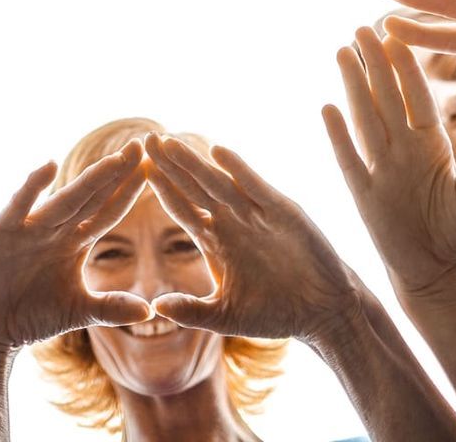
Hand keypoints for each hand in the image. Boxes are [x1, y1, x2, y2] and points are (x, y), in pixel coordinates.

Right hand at [0, 143, 152, 350]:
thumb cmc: (32, 314)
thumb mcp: (78, 310)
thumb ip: (111, 307)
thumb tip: (150, 311)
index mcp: (75, 241)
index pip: (109, 211)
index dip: (130, 191)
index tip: (155, 168)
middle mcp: (56, 228)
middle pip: (92, 196)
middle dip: (117, 173)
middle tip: (141, 144)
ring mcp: (30, 228)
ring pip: (65, 200)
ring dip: (89, 180)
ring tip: (114, 160)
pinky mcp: (3, 233)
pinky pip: (20, 207)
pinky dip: (32, 188)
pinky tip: (47, 167)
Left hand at [141, 134, 360, 344]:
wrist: (322, 312)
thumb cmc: (275, 313)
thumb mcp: (226, 315)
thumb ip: (192, 310)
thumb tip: (154, 308)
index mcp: (216, 241)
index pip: (181, 208)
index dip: (160, 188)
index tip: (134, 168)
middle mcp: (232, 220)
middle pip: (194, 187)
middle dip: (170, 165)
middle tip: (144, 139)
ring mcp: (256, 213)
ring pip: (219, 182)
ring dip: (194, 162)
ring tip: (170, 142)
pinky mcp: (282, 212)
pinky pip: (255, 187)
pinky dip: (238, 170)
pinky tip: (218, 152)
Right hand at [324, 27, 455, 297]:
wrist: (433, 268)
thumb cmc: (455, 230)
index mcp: (430, 144)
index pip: (417, 98)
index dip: (406, 68)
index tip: (399, 36)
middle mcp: (403, 149)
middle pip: (385, 98)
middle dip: (374, 64)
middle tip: (362, 27)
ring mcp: (380, 167)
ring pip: (364, 118)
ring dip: (353, 86)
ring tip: (343, 52)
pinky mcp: (363, 191)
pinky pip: (348, 157)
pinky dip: (338, 134)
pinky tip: (327, 106)